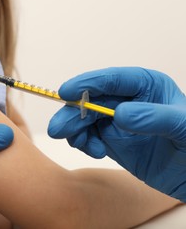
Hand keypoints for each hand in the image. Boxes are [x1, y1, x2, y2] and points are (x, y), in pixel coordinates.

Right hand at [47, 67, 185, 201]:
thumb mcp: (183, 127)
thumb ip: (154, 118)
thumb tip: (120, 114)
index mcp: (145, 86)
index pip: (111, 79)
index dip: (86, 84)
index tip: (66, 92)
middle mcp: (126, 100)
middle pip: (90, 100)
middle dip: (72, 113)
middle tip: (58, 129)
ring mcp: (116, 120)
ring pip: (83, 118)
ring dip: (74, 130)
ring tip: (83, 146)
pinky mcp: (110, 139)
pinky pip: (87, 136)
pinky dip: (83, 143)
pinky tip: (95, 151)